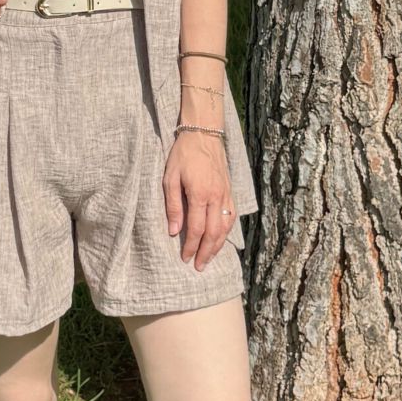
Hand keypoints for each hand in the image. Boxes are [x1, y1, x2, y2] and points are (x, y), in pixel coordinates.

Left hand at [163, 129, 234, 269]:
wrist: (203, 134)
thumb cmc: (183, 155)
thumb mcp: (170, 178)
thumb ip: (172, 205)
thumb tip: (173, 230)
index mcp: (200, 194)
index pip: (197, 229)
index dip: (191, 246)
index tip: (185, 258)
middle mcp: (216, 197)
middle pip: (214, 233)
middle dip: (206, 252)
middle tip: (199, 267)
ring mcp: (226, 194)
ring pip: (225, 227)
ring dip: (218, 245)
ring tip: (210, 258)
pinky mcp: (230, 190)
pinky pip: (231, 216)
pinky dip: (226, 231)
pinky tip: (220, 239)